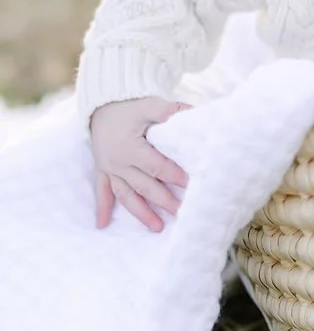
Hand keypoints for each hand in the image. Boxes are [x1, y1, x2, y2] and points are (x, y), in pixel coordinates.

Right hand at [90, 96, 190, 231]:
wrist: (103, 103)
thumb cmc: (130, 105)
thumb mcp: (149, 104)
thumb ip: (169, 110)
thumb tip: (193, 113)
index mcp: (130, 147)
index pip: (155, 166)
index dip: (173, 175)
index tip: (189, 184)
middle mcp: (118, 161)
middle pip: (143, 185)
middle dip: (162, 200)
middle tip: (180, 212)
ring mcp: (109, 167)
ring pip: (126, 194)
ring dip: (141, 213)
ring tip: (158, 227)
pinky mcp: (103, 169)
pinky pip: (102, 191)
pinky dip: (102, 207)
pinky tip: (102, 225)